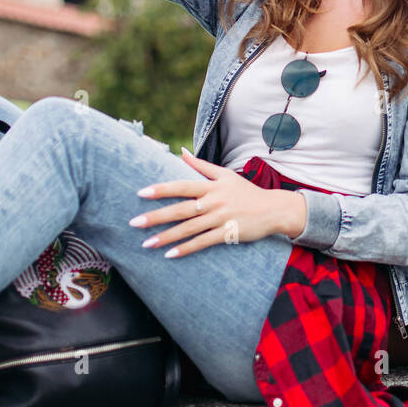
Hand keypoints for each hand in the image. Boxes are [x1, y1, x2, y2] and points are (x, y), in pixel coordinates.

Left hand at [128, 148, 299, 257]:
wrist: (273, 209)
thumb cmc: (247, 192)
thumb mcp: (225, 175)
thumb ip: (201, 165)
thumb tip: (180, 152)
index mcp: (212, 186)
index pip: (183, 186)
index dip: (162, 189)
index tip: (141, 193)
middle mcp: (215, 201)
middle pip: (181, 209)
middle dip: (156, 217)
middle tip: (134, 223)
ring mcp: (221, 218)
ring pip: (189, 228)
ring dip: (167, 237)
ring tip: (146, 244)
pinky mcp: (228, 233)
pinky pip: (203, 242)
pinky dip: (186, 249)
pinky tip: (170, 255)